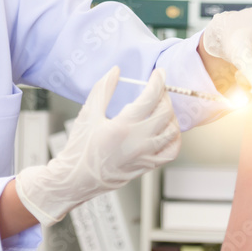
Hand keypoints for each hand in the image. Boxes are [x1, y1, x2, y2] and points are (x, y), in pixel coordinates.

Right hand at [14, 66, 179, 224]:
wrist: (77, 179)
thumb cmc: (80, 149)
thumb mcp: (88, 114)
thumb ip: (103, 89)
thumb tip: (116, 71)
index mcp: (123, 126)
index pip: (151, 98)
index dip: (158, 82)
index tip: (159, 74)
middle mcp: (138, 142)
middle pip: (165, 112)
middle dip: (164, 96)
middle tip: (157, 90)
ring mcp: (145, 156)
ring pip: (172, 131)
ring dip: (170, 115)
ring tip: (159, 108)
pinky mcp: (147, 166)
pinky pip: (171, 151)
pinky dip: (174, 138)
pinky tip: (166, 130)